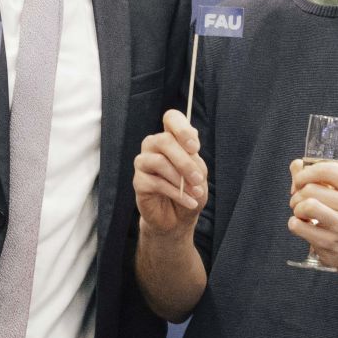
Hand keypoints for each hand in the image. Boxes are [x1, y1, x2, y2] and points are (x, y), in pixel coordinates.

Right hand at [133, 110, 206, 236]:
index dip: (182, 128)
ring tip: (196, 192)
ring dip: (181, 179)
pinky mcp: (138, 181)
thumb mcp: (199, 174)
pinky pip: (156, 183)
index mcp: (172, 138)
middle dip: (185, 161)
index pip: (171, 118)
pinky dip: (177, 193)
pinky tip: (189, 201)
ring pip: (159, 161)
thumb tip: (188, 150)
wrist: (178, 219)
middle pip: (164, 140)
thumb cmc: (190, 191)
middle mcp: (154, 146)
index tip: (195, 147)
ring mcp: (144, 163)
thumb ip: (193, 159)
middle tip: (199, 179)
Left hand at [288, 159, 337, 272]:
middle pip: (311, 189)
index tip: (301, 181)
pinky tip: (303, 225)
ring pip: (306, 205)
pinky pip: (297, 225)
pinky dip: (293, 223)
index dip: (306, 173)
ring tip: (301, 212)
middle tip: (300, 201)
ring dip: (296, 207)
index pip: (327, 170)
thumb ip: (317, 175)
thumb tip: (296, 165)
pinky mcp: (329, 243)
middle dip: (298, 193)